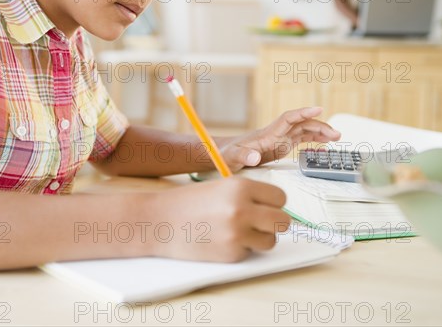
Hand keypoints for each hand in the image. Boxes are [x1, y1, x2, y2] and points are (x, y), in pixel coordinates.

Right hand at [149, 177, 290, 261]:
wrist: (159, 221)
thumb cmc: (188, 203)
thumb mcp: (221, 188)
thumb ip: (247, 196)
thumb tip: (275, 209)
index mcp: (241, 187)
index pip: (280, 197)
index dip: (274, 204)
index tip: (266, 207)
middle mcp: (242, 209)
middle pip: (283, 221)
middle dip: (274, 223)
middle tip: (260, 223)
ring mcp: (237, 233)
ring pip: (271, 241)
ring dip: (259, 238)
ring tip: (238, 232)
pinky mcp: (231, 254)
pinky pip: (250, 253)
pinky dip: (240, 249)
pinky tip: (221, 241)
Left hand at [220, 107, 340, 171]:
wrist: (222, 154)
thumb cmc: (226, 154)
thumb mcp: (231, 157)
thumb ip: (242, 156)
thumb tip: (254, 156)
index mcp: (266, 134)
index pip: (287, 119)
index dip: (302, 113)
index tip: (318, 109)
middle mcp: (275, 134)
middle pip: (300, 125)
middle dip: (318, 126)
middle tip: (336, 134)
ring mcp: (278, 139)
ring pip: (302, 131)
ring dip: (319, 132)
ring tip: (336, 137)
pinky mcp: (279, 146)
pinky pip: (299, 140)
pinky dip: (313, 140)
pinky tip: (323, 144)